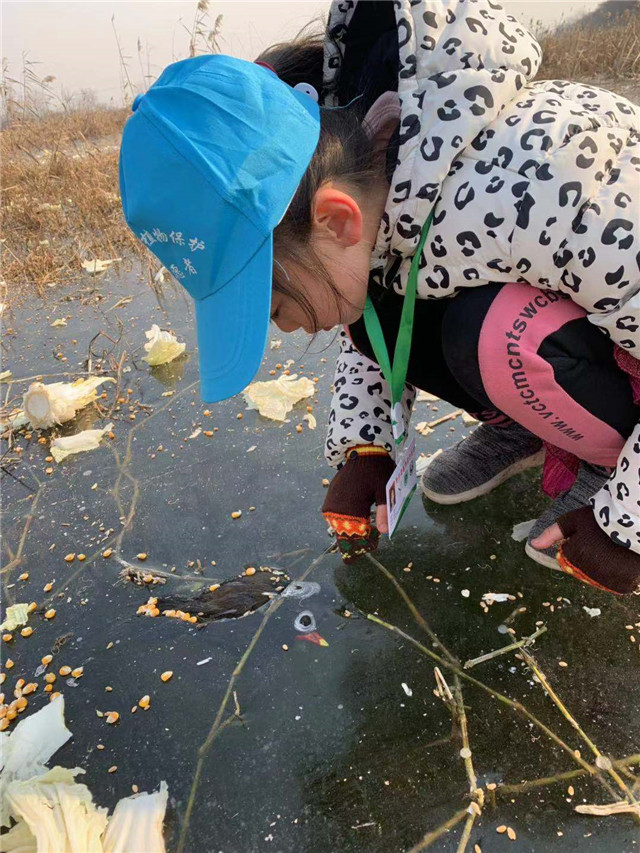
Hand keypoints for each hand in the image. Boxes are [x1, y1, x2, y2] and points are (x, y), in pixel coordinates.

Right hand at [322, 445, 394, 563]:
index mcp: (353, 506)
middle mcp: (339, 505)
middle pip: (344, 532)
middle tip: (359, 551)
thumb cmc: (377, 470)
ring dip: (346, 531)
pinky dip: (340, 521)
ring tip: (357, 537)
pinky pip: (332, 514)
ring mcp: (332, 500)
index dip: (364, 544)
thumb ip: (383, 511)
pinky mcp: (330, 494)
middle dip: (353, 542)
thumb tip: (383, 532)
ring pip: (336, 524)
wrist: (363, 451)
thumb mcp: (385, 490)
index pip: (356, 534)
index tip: (371, 548)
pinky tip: (349, 522)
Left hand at [531, 506, 639, 594]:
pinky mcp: (622, 586)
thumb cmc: (602, 520)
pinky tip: (622, 561)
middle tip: (604, 542)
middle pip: (582, 569)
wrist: (633, 524)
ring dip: (604, 567)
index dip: (579, 544)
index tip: (590, 536)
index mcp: (572, 556)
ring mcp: (605, 581)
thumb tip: (533, 544)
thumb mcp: (573, 520)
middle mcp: (586, 573)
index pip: (568, 556)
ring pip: (598, 577)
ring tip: (614, 550)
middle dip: (590, 557)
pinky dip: (618, 575)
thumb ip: (552, 533)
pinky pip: (615, 584)